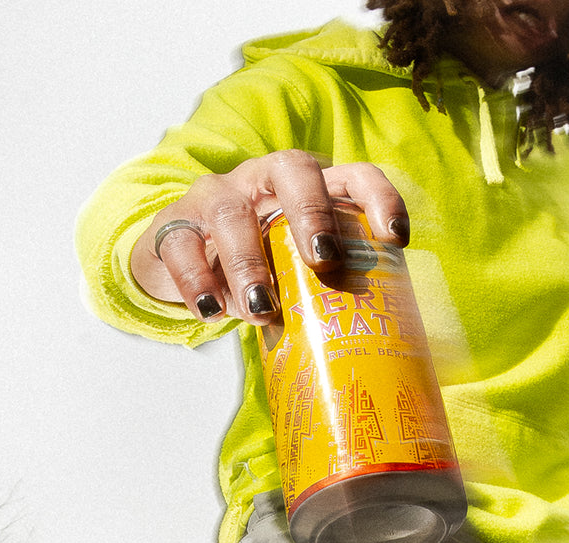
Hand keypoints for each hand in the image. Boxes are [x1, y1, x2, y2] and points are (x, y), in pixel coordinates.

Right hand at [130, 151, 409, 323]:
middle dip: (312, 211)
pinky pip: (180, 246)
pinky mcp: (173, 226)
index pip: (351, 175)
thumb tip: (365, 348)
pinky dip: (197, 281)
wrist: (183, 262)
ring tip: (263, 309)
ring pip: (230, 211)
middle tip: (323, 260)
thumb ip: (323, 291)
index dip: (378, 197)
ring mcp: (216, 197)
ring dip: (249, 263)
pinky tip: (212, 312)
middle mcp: (263, 180)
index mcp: (306, 190)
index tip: (395, 238)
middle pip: (292, 168)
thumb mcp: (294, 272)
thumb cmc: (259, 267)